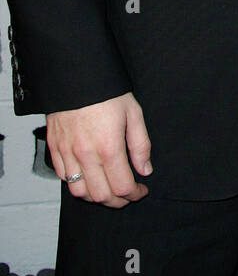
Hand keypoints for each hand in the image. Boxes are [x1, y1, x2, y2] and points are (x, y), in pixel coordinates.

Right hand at [47, 92, 151, 206]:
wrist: (75, 74)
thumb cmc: (106, 91)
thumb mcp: (133, 113)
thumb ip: (140, 145)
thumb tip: (145, 169)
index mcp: (108, 147)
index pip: (122, 187)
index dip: (135, 194)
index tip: (141, 190)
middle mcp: (85, 154)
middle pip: (101, 196)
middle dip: (118, 201)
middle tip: (127, 194)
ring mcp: (67, 153)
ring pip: (79, 192)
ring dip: (96, 197)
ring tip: (108, 189)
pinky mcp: (54, 148)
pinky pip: (63, 178)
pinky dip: (76, 184)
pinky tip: (88, 177)